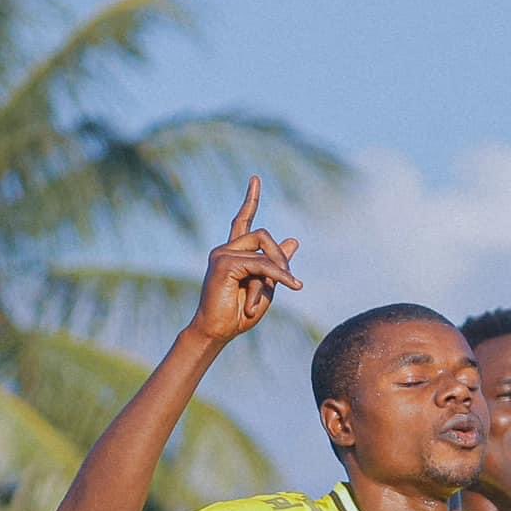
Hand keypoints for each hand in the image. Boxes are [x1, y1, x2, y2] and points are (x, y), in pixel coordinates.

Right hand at [188, 179, 300, 345]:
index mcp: (233, 253)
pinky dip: (277, 276)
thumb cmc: (239, 314)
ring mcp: (222, 254)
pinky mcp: (224, 263)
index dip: (250, 200)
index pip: (242, 220)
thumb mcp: (266, 286)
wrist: (218, 332)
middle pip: (262, 235)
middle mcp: (225, 249)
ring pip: (262, 249)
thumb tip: (293, 240)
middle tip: (291, 282)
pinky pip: (261, 264)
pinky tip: (290, 286)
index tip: (255, 179)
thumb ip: (277, 265)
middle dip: (280, 257)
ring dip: (278, 272)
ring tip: (282, 291)